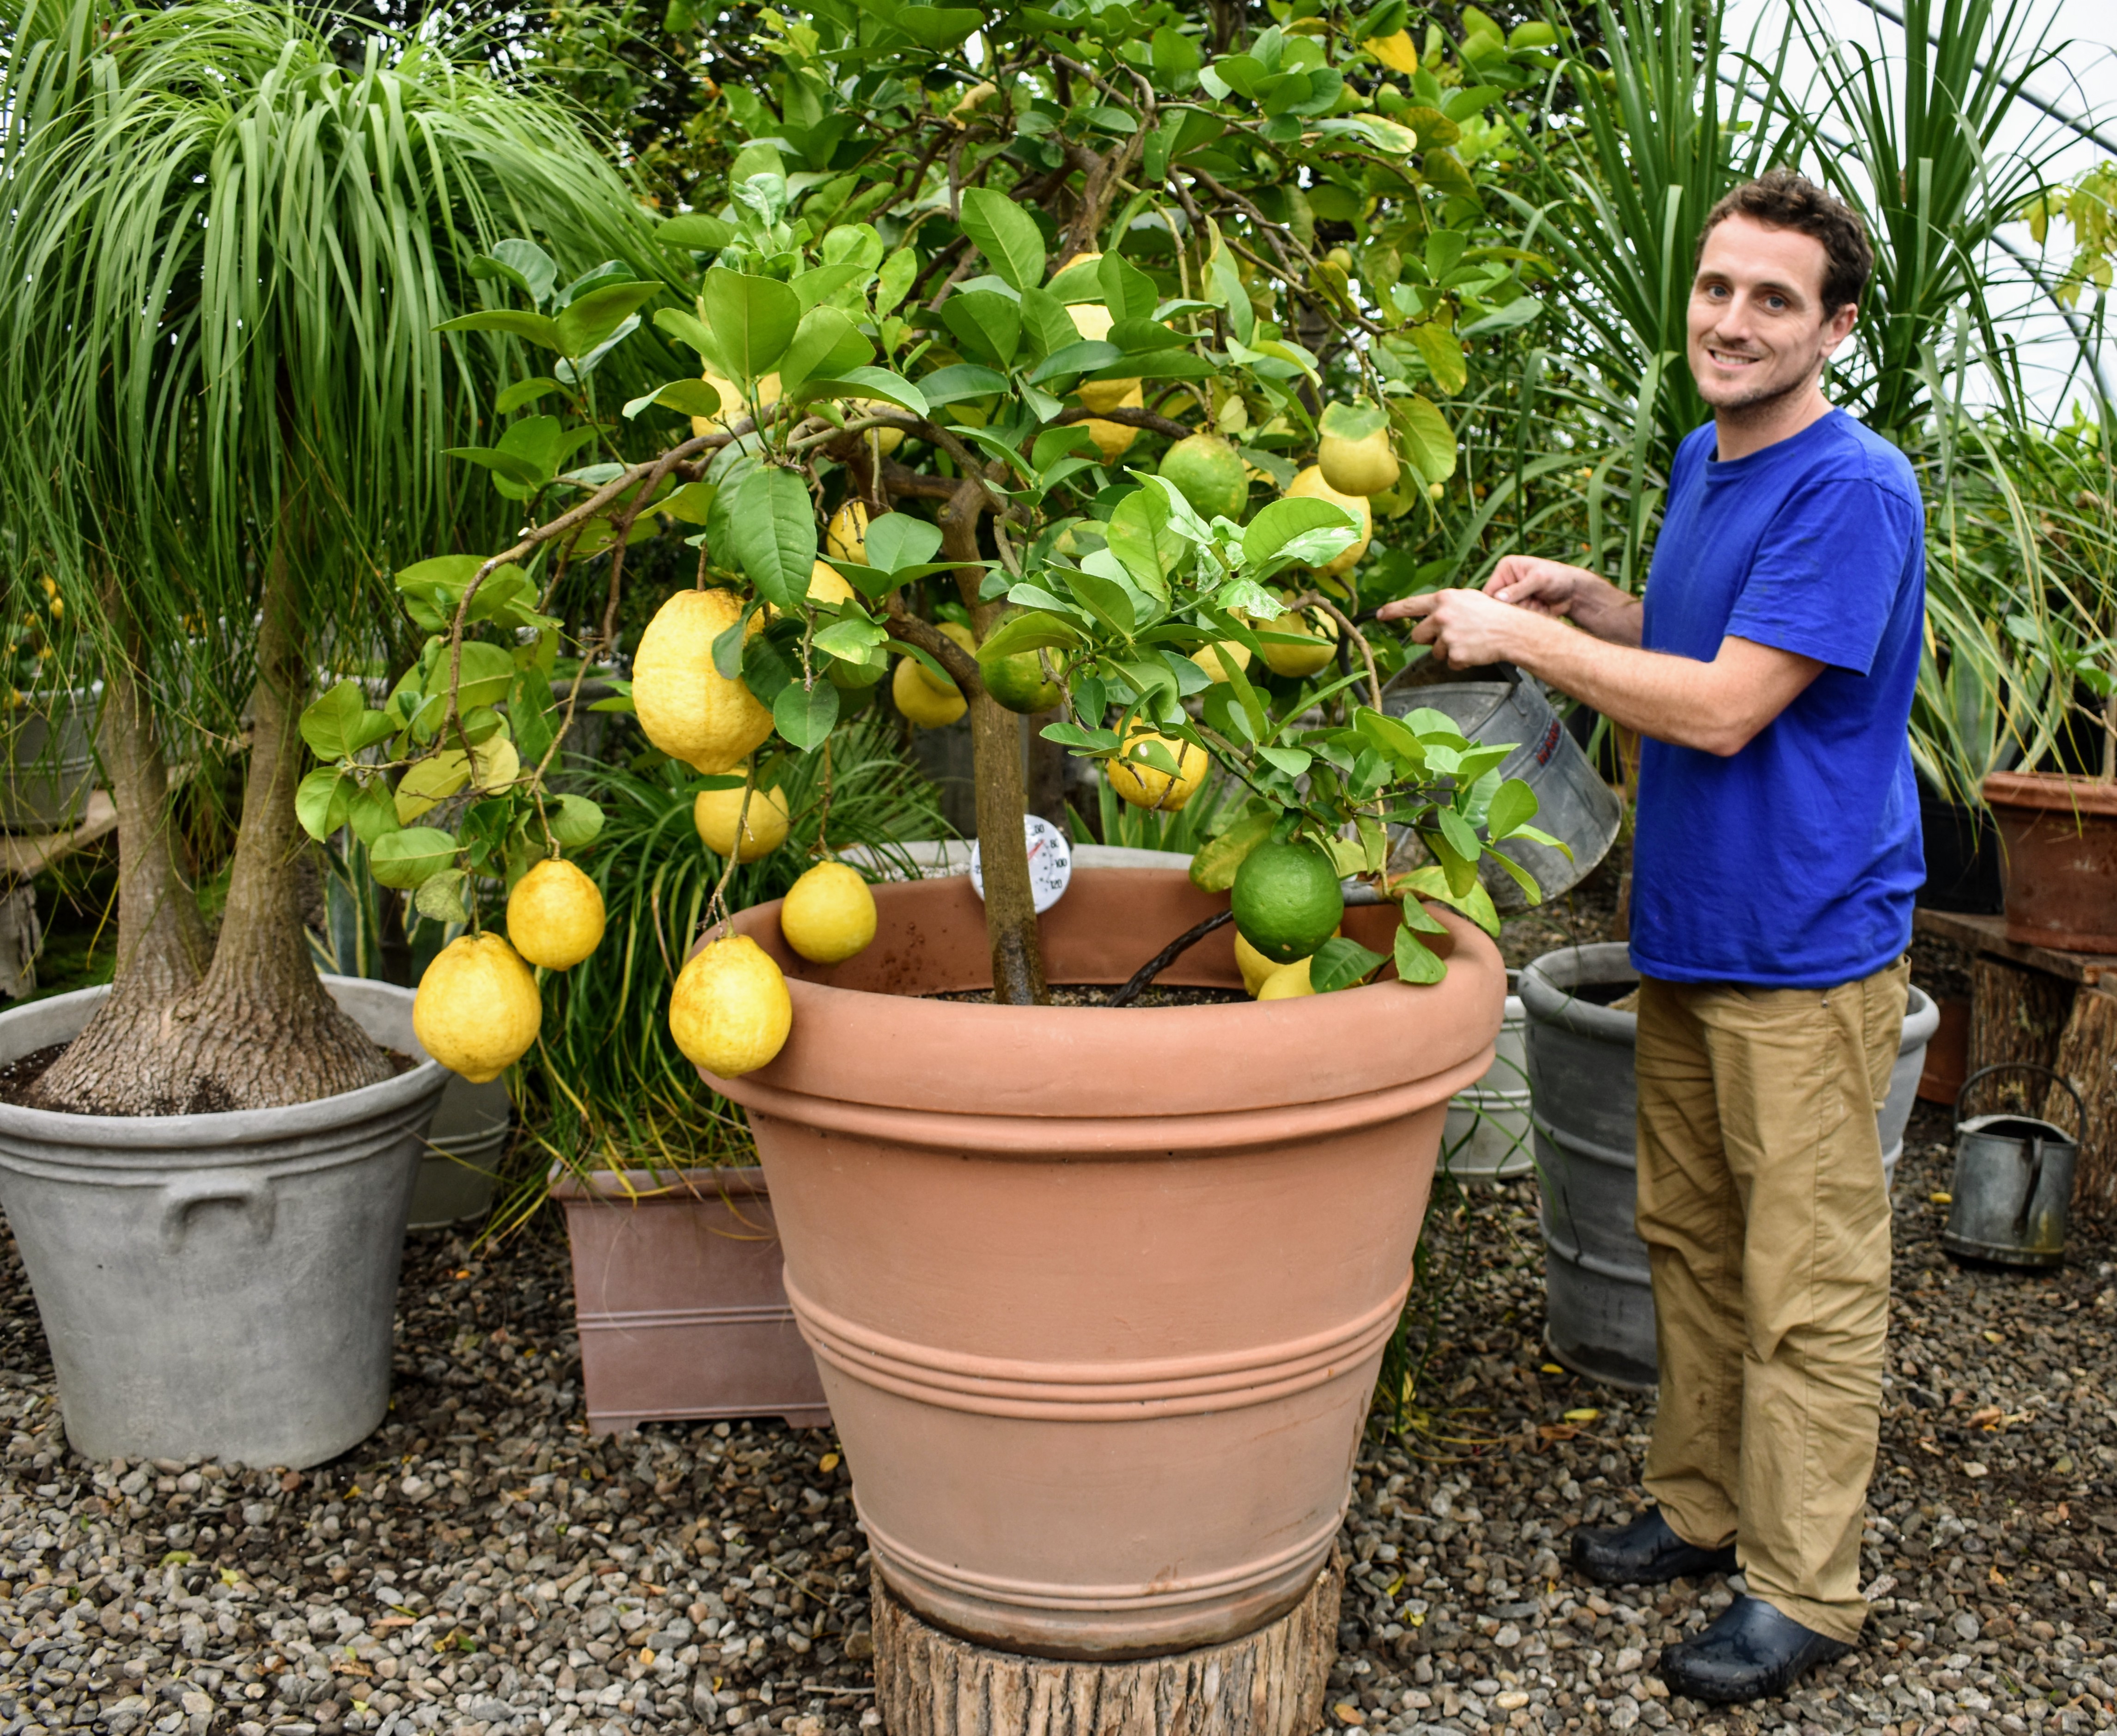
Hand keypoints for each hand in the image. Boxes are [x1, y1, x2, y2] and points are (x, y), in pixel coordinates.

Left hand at [1375, 587, 1534, 669]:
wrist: (1512, 630)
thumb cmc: (1492, 614)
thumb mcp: (1467, 599)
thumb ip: (1445, 605)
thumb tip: (1429, 613)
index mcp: (1443, 599)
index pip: (1410, 606)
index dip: (1392, 611)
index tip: (1380, 615)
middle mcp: (1442, 616)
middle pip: (1418, 635)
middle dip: (1430, 639)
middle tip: (1451, 635)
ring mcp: (1447, 636)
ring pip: (1434, 652)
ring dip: (1448, 651)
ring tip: (1468, 641)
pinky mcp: (1455, 653)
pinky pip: (1450, 663)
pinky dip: (1460, 660)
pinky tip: (1473, 650)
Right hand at [1482, 556, 1600, 616]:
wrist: (1575, 593)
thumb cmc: (1559, 578)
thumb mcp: (1538, 580)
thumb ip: (1518, 589)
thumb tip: (1498, 598)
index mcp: (1506, 569)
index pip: (1490, 590)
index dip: (1496, 603)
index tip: (1510, 608)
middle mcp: (1506, 583)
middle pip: (1497, 605)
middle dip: (1514, 608)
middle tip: (1532, 603)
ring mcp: (1514, 597)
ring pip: (1508, 614)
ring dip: (1524, 613)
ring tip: (1539, 604)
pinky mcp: (1521, 607)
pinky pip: (1517, 619)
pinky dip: (1529, 617)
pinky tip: (1541, 609)